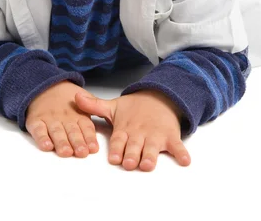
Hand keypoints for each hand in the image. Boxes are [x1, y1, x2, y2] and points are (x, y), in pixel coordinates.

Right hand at [25, 81, 99, 157]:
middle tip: (81, 152)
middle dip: (77, 142)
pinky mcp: (36, 121)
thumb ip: (94, 109)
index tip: (93, 148)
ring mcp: (50, 119)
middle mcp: (65, 117)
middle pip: (72, 131)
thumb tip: (110, 114)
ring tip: (66, 152)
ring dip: (61, 142)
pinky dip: (42, 138)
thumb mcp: (83, 100)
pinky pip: (38, 130)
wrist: (45, 85)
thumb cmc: (67, 98)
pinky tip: (46, 145)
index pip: (86, 127)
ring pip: (56, 132)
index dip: (89, 138)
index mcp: (78, 114)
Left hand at [75, 89, 190, 170]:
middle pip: (135, 146)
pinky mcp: (170, 136)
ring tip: (147, 164)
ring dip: (150, 155)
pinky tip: (184, 160)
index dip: (116, 149)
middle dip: (132, 154)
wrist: (158, 97)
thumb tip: (75, 97)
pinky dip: (181, 153)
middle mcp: (139, 133)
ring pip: (153, 147)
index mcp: (125, 128)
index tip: (113, 157)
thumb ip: (94, 106)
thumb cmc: (133, 108)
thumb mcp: (113, 106)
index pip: (118, 140)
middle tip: (129, 163)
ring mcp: (155, 135)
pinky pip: (177, 146)